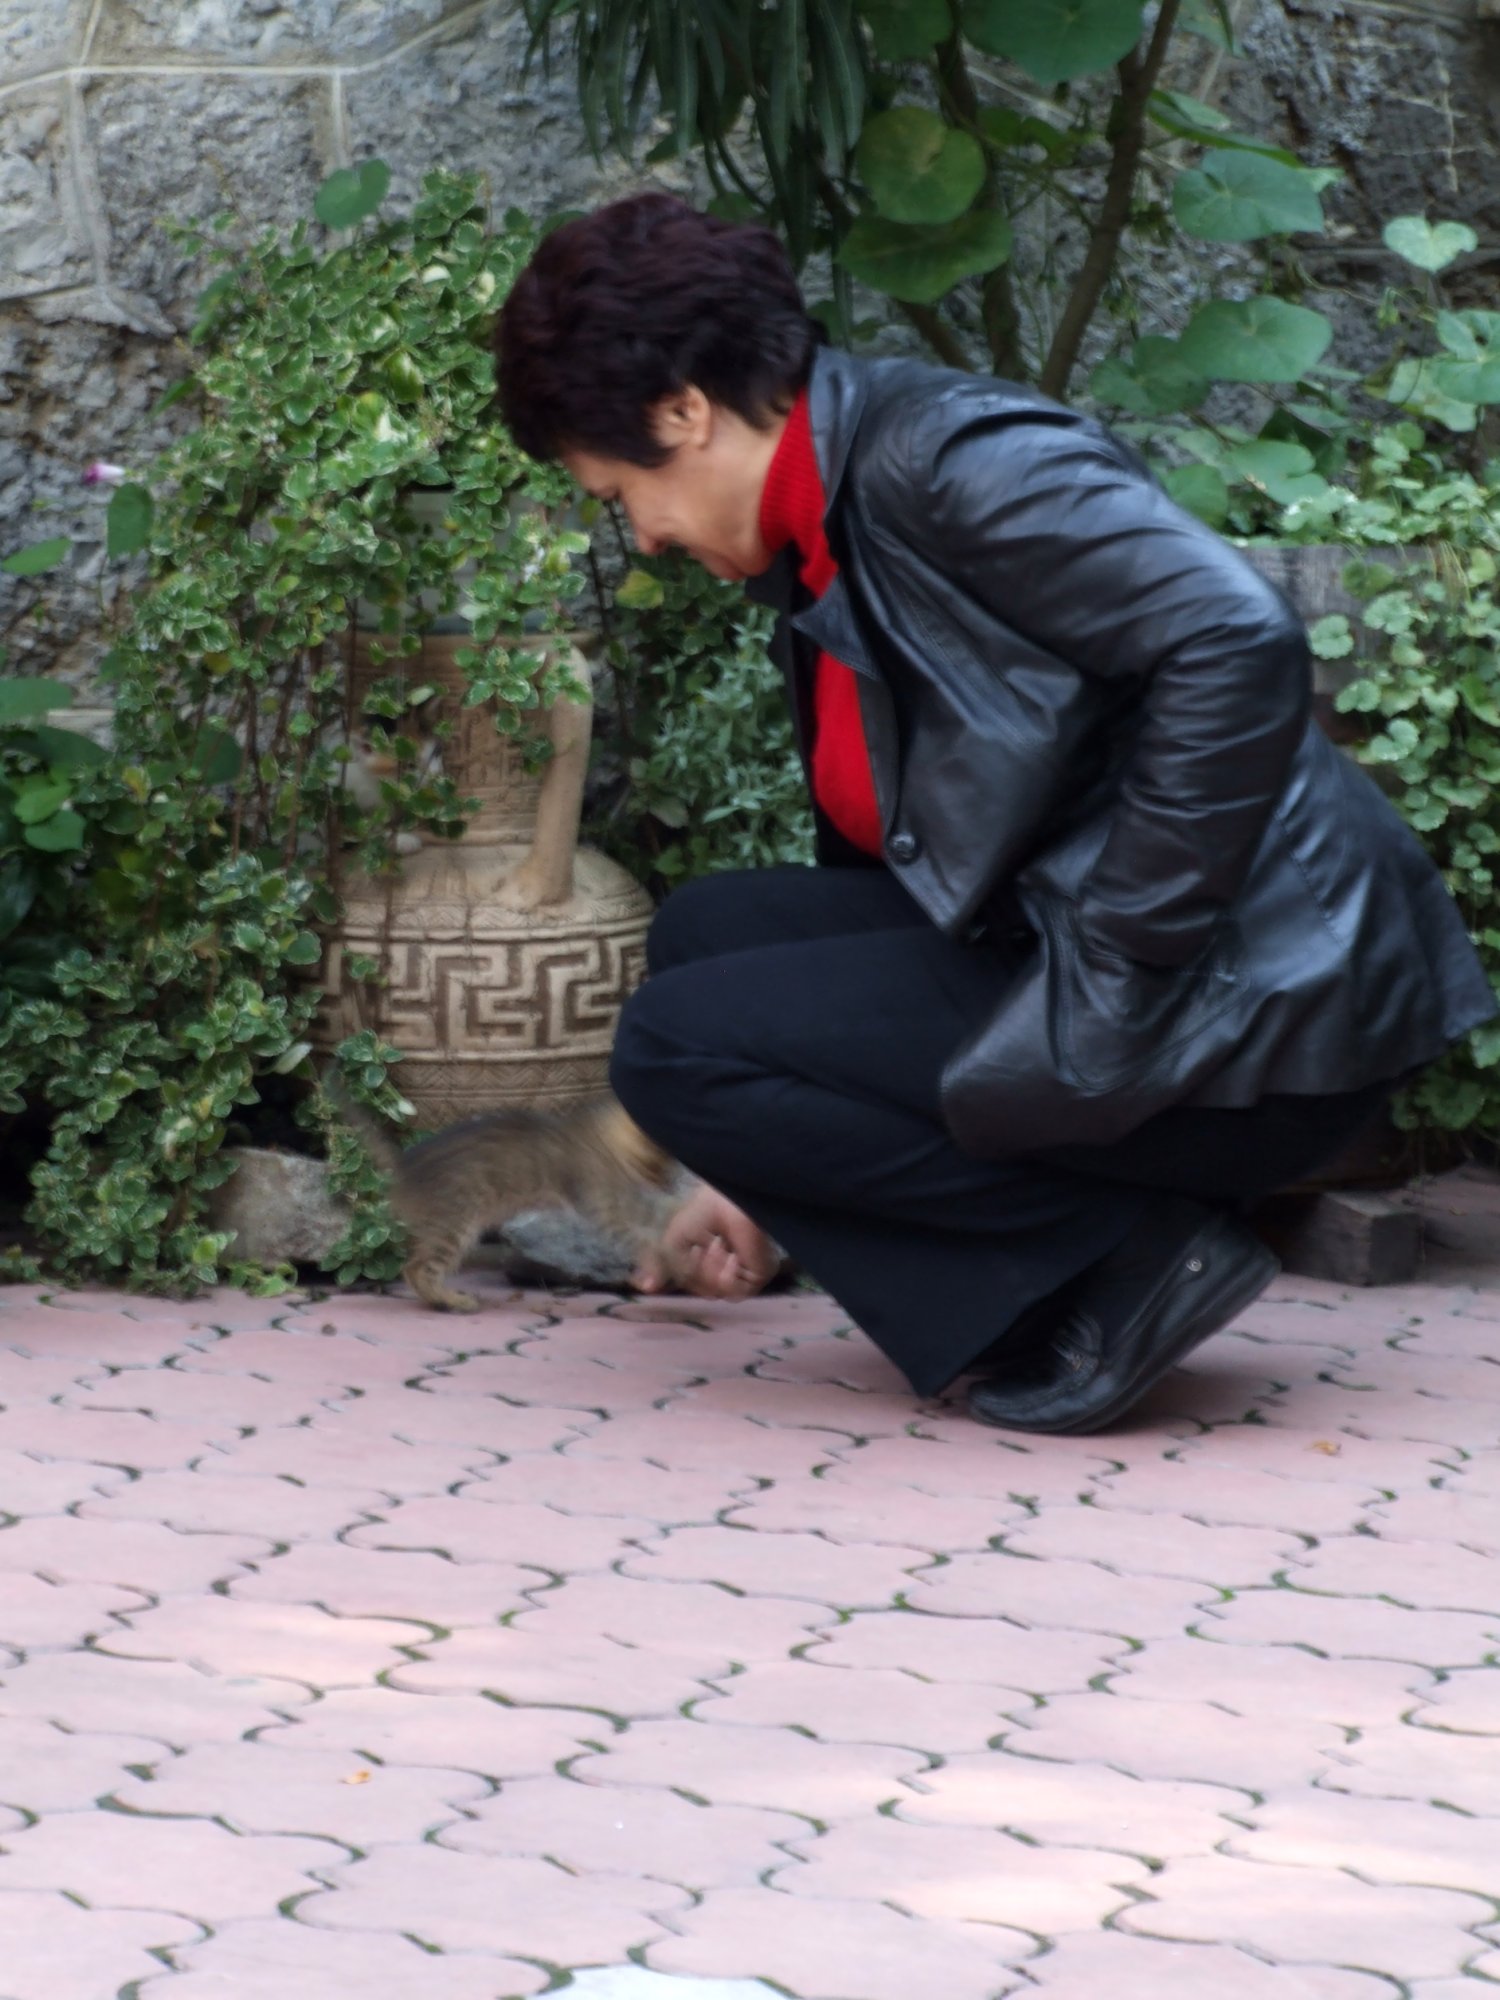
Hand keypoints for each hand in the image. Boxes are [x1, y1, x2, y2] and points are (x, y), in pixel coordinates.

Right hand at [633, 1182, 780, 1300]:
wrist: (726, 1203)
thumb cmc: (702, 1213)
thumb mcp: (673, 1241)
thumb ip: (661, 1266)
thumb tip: (646, 1288)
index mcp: (717, 1255)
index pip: (700, 1282)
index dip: (689, 1275)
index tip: (688, 1255)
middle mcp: (733, 1264)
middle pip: (708, 1290)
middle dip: (698, 1273)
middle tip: (702, 1249)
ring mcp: (748, 1270)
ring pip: (720, 1293)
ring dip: (711, 1273)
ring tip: (716, 1247)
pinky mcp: (762, 1274)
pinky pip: (736, 1293)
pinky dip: (726, 1278)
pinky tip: (729, 1256)